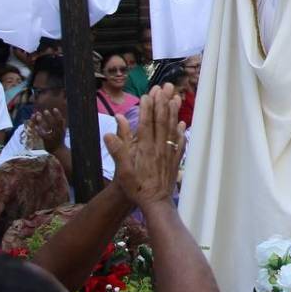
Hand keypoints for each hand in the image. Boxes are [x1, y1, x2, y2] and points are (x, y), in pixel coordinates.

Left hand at [30, 107, 65, 152]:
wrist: (58, 150)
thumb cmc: (59, 139)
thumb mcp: (62, 132)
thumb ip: (60, 125)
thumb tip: (61, 117)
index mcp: (62, 129)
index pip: (61, 120)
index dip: (58, 114)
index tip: (54, 109)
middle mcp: (58, 132)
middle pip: (54, 123)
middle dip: (49, 116)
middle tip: (45, 111)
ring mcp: (52, 136)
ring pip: (47, 127)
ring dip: (42, 121)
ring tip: (38, 116)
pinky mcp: (47, 140)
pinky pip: (42, 134)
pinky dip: (39, 130)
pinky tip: (35, 127)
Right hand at [104, 83, 185, 209]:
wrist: (156, 203)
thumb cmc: (136, 188)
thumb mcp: (123, 171)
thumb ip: (118, 151)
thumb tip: (108, 134)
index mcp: (144, 149)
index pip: (145, 124)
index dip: (146, 109)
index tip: (148, 95)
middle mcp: (158, 147)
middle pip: (161, 122)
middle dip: (162, 103)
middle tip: (164, 88)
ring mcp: (169, 153)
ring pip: (172, 128)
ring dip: (173, 112)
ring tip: (175, 98)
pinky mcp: (175, 160)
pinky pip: (180, 142)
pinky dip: (181, 131)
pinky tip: (183, 123)